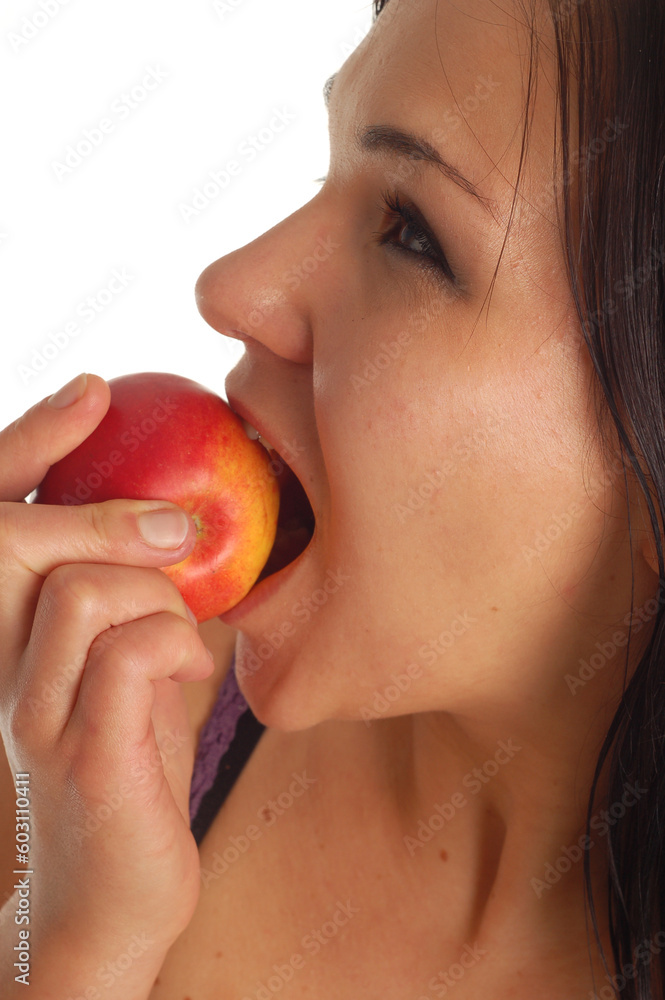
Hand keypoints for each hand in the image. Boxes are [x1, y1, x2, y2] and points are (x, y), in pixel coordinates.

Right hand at [0, 374, 212, 965]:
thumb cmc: (132, 767)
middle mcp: (4, 670)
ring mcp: (37, 714)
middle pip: (23, 543)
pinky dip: (179, 648)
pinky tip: (194, 676)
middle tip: (180, 537)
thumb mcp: (135, 669)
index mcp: (12, 640)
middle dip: (109, 520)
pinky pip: (131, 654)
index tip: (95, 391)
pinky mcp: (88, 755)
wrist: (107, 902)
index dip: (34, 441)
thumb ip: (143, 603)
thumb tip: (189, 533)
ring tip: (182, 638)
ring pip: (84, 590)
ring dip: (158, 597)